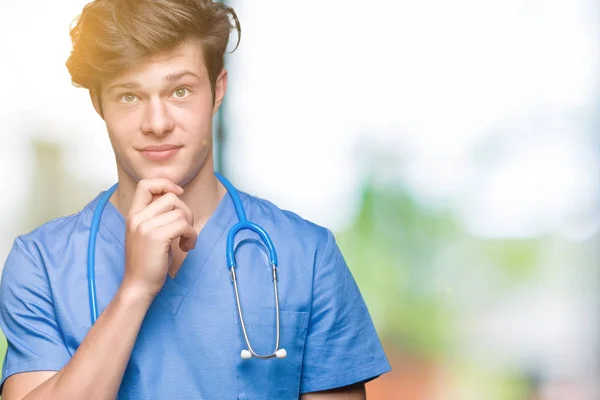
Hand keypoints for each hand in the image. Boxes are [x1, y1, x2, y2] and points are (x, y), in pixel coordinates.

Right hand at [121, 178, 196, 297]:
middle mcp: (137, 217)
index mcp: (133, 214)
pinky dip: (191, 236)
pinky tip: (186, 247)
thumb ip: (156, 215)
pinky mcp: (156, 236)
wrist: (138, 285)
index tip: (179, 194)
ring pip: (180, 212)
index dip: (166, 184)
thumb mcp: (147, 233)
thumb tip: (177, 197)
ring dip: (190, 227)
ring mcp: (145, 226)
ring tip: (185, 241)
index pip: (146, 184)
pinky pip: (184, 225)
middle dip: (185, 212)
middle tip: (185, 230)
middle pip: (171, 197)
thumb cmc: (147, 262)